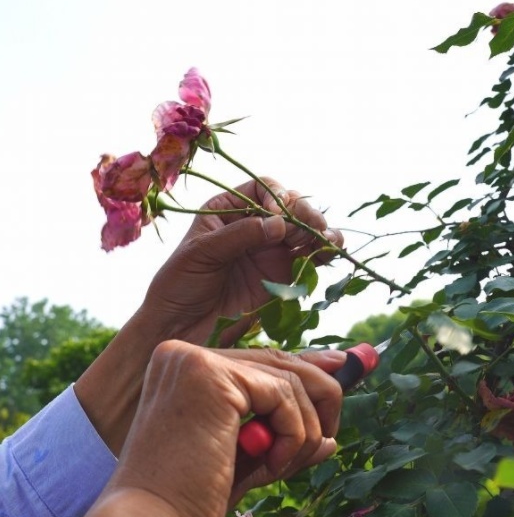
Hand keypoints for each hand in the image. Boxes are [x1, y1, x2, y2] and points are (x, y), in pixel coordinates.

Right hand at [43, 343, 343, 516]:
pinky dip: (293, 435)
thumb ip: (282, 434)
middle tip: (332, 434)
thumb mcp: (245, 458)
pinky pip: (284, 396)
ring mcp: (195, 360)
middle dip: (320, 395)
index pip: (259, 362)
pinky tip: (271, 465)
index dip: (306, 369)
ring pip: (289, 379)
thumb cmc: (189, 501)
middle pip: (278, 361)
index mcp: (183, 369)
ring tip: (279, 468)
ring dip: (302, 432)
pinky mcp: (210, 375)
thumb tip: (331, 433)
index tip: (339, 371)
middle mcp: (184, 354)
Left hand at [140, 178, 343, 345]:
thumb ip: (239, 236)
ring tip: (329, 242)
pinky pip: (308, 259)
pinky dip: (322, 254)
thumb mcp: (201, 254)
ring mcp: (269, 250)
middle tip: (312, 229)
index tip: (278, 214)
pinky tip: (331, 254)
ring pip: (304, 232)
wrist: (180, 326)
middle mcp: (253, 225)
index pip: (262, 189)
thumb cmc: (179, 285)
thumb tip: (279, 223)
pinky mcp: (281, 275)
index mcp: (228, 209)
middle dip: (304, 215)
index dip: (276, 196)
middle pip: (290, 208)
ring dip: (321, 232)